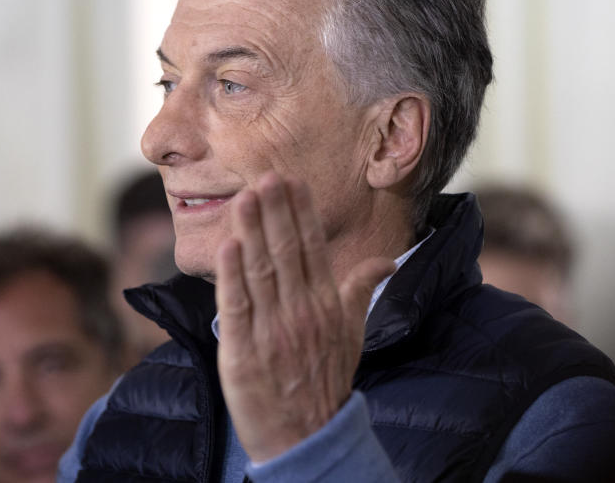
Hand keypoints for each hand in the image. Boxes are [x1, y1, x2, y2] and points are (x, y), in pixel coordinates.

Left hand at [214, 172, 394, 461]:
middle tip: (266, 176)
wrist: (308, 439)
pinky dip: (232, 277)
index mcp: (325, 305)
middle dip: (275, 212)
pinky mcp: (244, 353)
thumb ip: (359, 292)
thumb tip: (386, 262)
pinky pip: (237, 308)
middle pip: (286, 253)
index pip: (312, 249)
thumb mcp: (353, 335)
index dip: (300, 214)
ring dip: (252, 232)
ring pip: (261, 272)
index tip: (291, 181)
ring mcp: (273, 332)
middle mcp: (301, 313)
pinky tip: (228, 247)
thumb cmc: (325, 381)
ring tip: (244, 198)